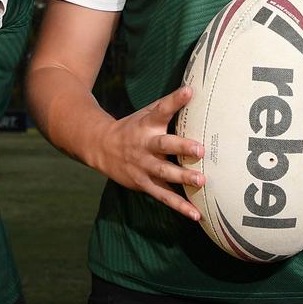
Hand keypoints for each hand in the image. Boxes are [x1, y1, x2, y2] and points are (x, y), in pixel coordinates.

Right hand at [92, 86, 204, 220]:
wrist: (101, 147)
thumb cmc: (133, 127)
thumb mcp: (146, 113)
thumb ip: (168, 104)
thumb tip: (193, 89)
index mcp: (146, 124)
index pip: (161, 109)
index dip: (175, 100)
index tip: (188, 92)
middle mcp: (145, 145)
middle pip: (164, 145)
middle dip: (182, 147)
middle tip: (200, 149)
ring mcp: (143, 166)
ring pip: (164, 172)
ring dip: (182, 177)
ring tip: (202, 181)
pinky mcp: (144, 183)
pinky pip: (163, 196)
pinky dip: (179, 206)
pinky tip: (195, 214)